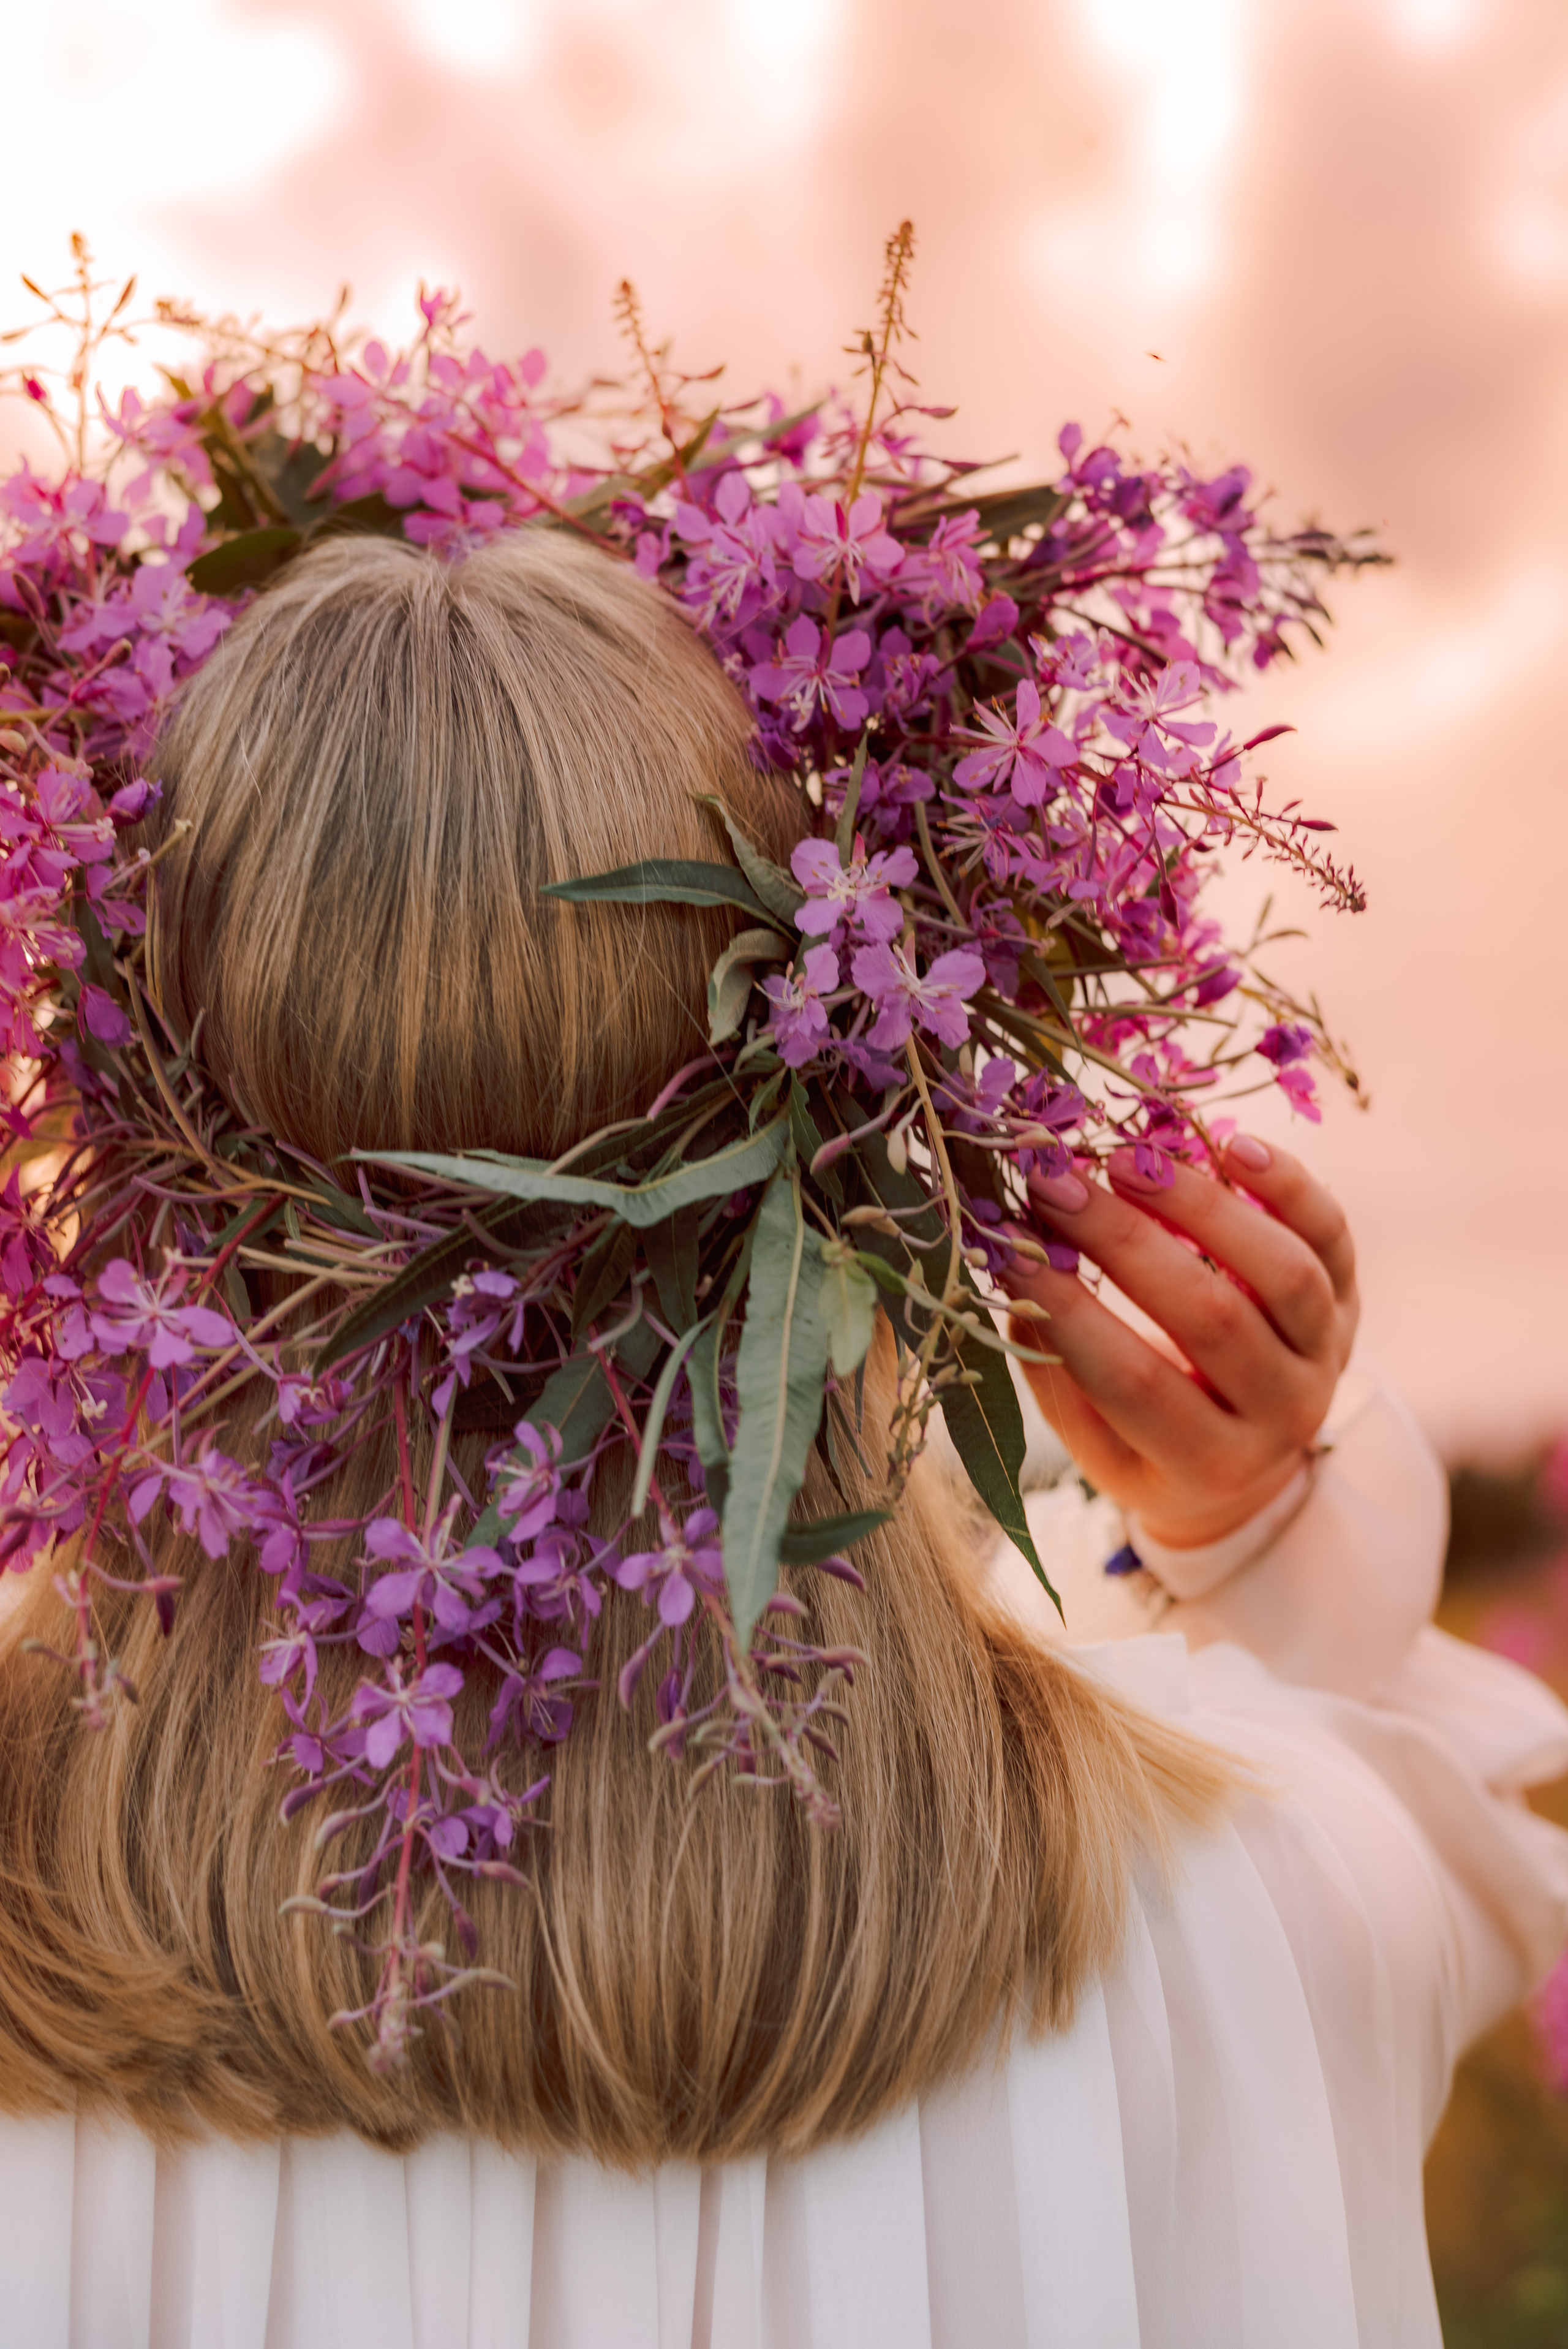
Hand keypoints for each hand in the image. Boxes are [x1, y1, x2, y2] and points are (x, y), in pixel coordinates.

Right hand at [999, 1136, 1358, 1548]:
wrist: (1253, 1462)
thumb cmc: (1147, 1444)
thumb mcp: (1095, 1438)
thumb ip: (1053, 1362)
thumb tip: (1008, 1259)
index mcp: (1209, 1464)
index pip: (1134, 1384)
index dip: (1068, 1313)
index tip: (1011, 1249)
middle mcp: (1281, 1415)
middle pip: (1211, 1320)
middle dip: (1124, 1242)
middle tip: (1054, 1185)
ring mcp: (1326, 1356)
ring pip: (1283, 1273)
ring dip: (1201, 1206)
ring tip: (1128, 1160)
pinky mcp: (1349, 1301)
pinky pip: (1330, 1236)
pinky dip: (1288, 1184)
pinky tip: (1229, 1144)